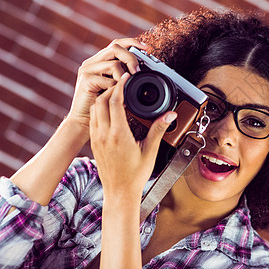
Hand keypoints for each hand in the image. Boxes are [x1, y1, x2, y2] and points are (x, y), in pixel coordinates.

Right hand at [66, 38, 147, 139]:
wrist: (85, 122)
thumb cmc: (104, 106)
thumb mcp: (117, 88)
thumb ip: (125, 77)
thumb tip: (141, 70)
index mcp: (100, 61)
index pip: (116, 44)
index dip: (132, 42)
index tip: (146, 48)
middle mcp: (92, 62)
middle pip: (115, 48)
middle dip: (131, 58)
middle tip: (138, 72)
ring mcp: (87, 70)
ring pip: (114, 64)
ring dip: (125, 77)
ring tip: (127, 89)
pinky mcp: (85, 80)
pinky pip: (107, 80)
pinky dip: (116, 88)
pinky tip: (117, 97)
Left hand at [89, 73, 176, 198]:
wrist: (119, 193)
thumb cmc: (135, 176)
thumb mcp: (150, 151)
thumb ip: (159, 130)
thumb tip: (170, 116)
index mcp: (118, 135)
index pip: (115, 102)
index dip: (120, 86)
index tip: (126, 78)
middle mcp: (104, 135)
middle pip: (102, 101)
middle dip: (111, 89)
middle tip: (123, 84)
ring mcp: (97, 139)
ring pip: (95, 109)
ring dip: (104, 99)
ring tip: (117, 95)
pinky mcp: (94, 143)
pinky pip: (94, 120)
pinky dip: (100, 110)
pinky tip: (111, 111)